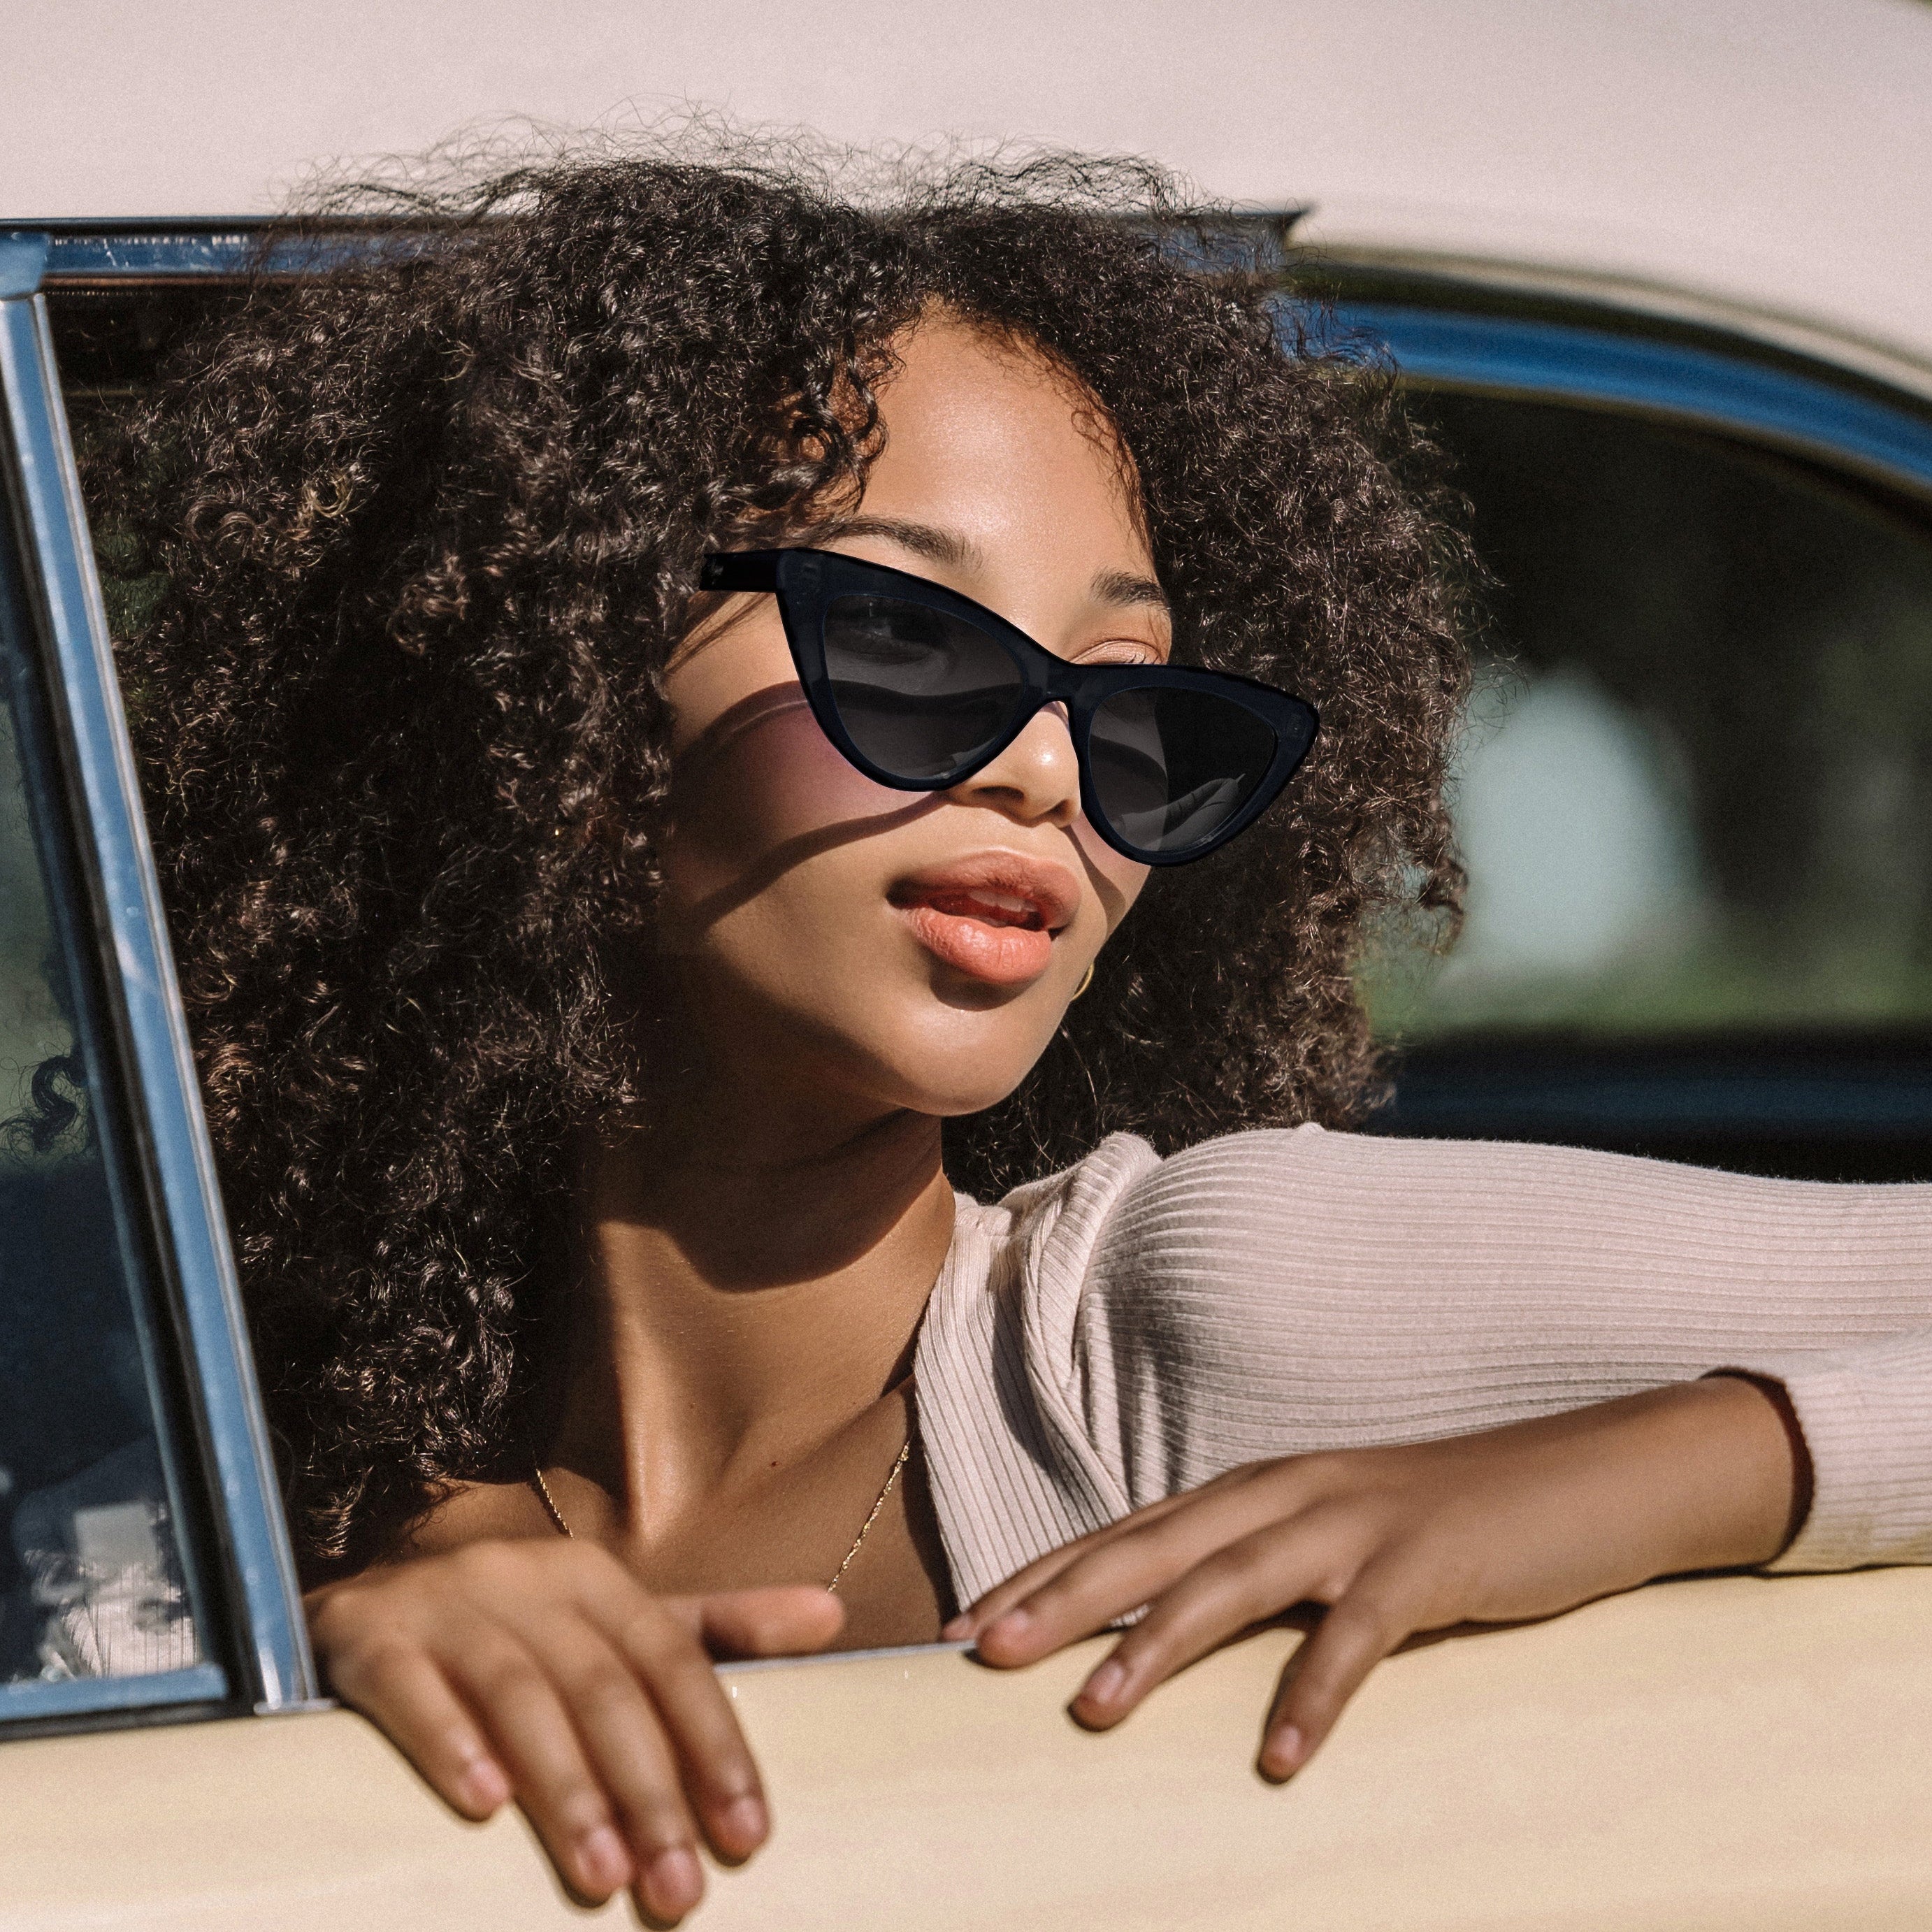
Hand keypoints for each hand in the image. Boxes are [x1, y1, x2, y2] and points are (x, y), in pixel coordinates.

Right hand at [307, 1539, 842, 1922]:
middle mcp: (529, 1579)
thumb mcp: (617, 1622)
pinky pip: (411, 1690)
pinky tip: (481, 1804)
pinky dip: (449, 1743)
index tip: (748, 1836)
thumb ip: (721, 1627)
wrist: (371, 1597)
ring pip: (519, 1695)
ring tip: (599, 1874)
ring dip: (565, 1789)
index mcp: (598, 1580)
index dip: (714, 1746)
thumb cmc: (518, 1630)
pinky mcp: (371, 1639)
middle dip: (648, 1792)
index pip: (674, 1660)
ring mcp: (448, 1604)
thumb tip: (833, 1615)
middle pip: (604, 1688)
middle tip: (678, 1891)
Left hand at [945, 1375, 1800, 1779]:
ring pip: (1232, 1583)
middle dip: (1060, 1600)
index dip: (1041, 1573)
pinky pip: (1356, 1637)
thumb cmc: (1447, 1520)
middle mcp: (1287, 1494)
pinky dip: (1313, 1695)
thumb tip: (1176, 1634)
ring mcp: (1355, 1524)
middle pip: (1152, 1548)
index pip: (1126, 1533)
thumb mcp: (1336, 1537)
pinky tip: (1279, 1761)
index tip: (962, 1623)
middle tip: (980, 1652)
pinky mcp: (1426, 1564)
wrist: (1585, 1476)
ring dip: (1156, 1648)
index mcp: (1257, 1490)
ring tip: (1092, 1713)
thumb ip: (1262, 1570)